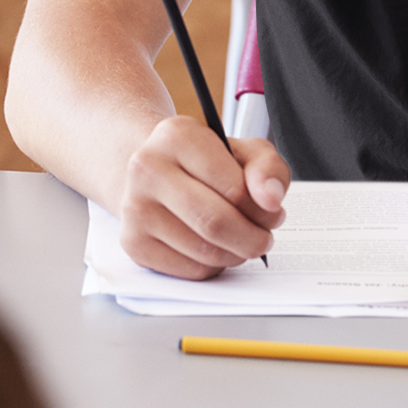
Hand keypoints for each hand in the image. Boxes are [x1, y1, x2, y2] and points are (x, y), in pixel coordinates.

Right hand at [118, 114, 289, 278]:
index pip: (234, 189)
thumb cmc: (207, 163)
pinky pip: (190, 270)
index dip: (264, 210)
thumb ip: (268, 168)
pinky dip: (214, 267)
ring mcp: (135, 208)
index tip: (273, 212)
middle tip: (263, 237)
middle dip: (253, 238)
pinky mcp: (134, 242)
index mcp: (178, 136)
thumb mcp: (245, 151)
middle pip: (215, 223)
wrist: (157, 175)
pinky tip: (214, 247)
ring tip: (239, 238)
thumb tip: (271, 199)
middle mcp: (147, 168)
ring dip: (236, 254)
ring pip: (205, 252)